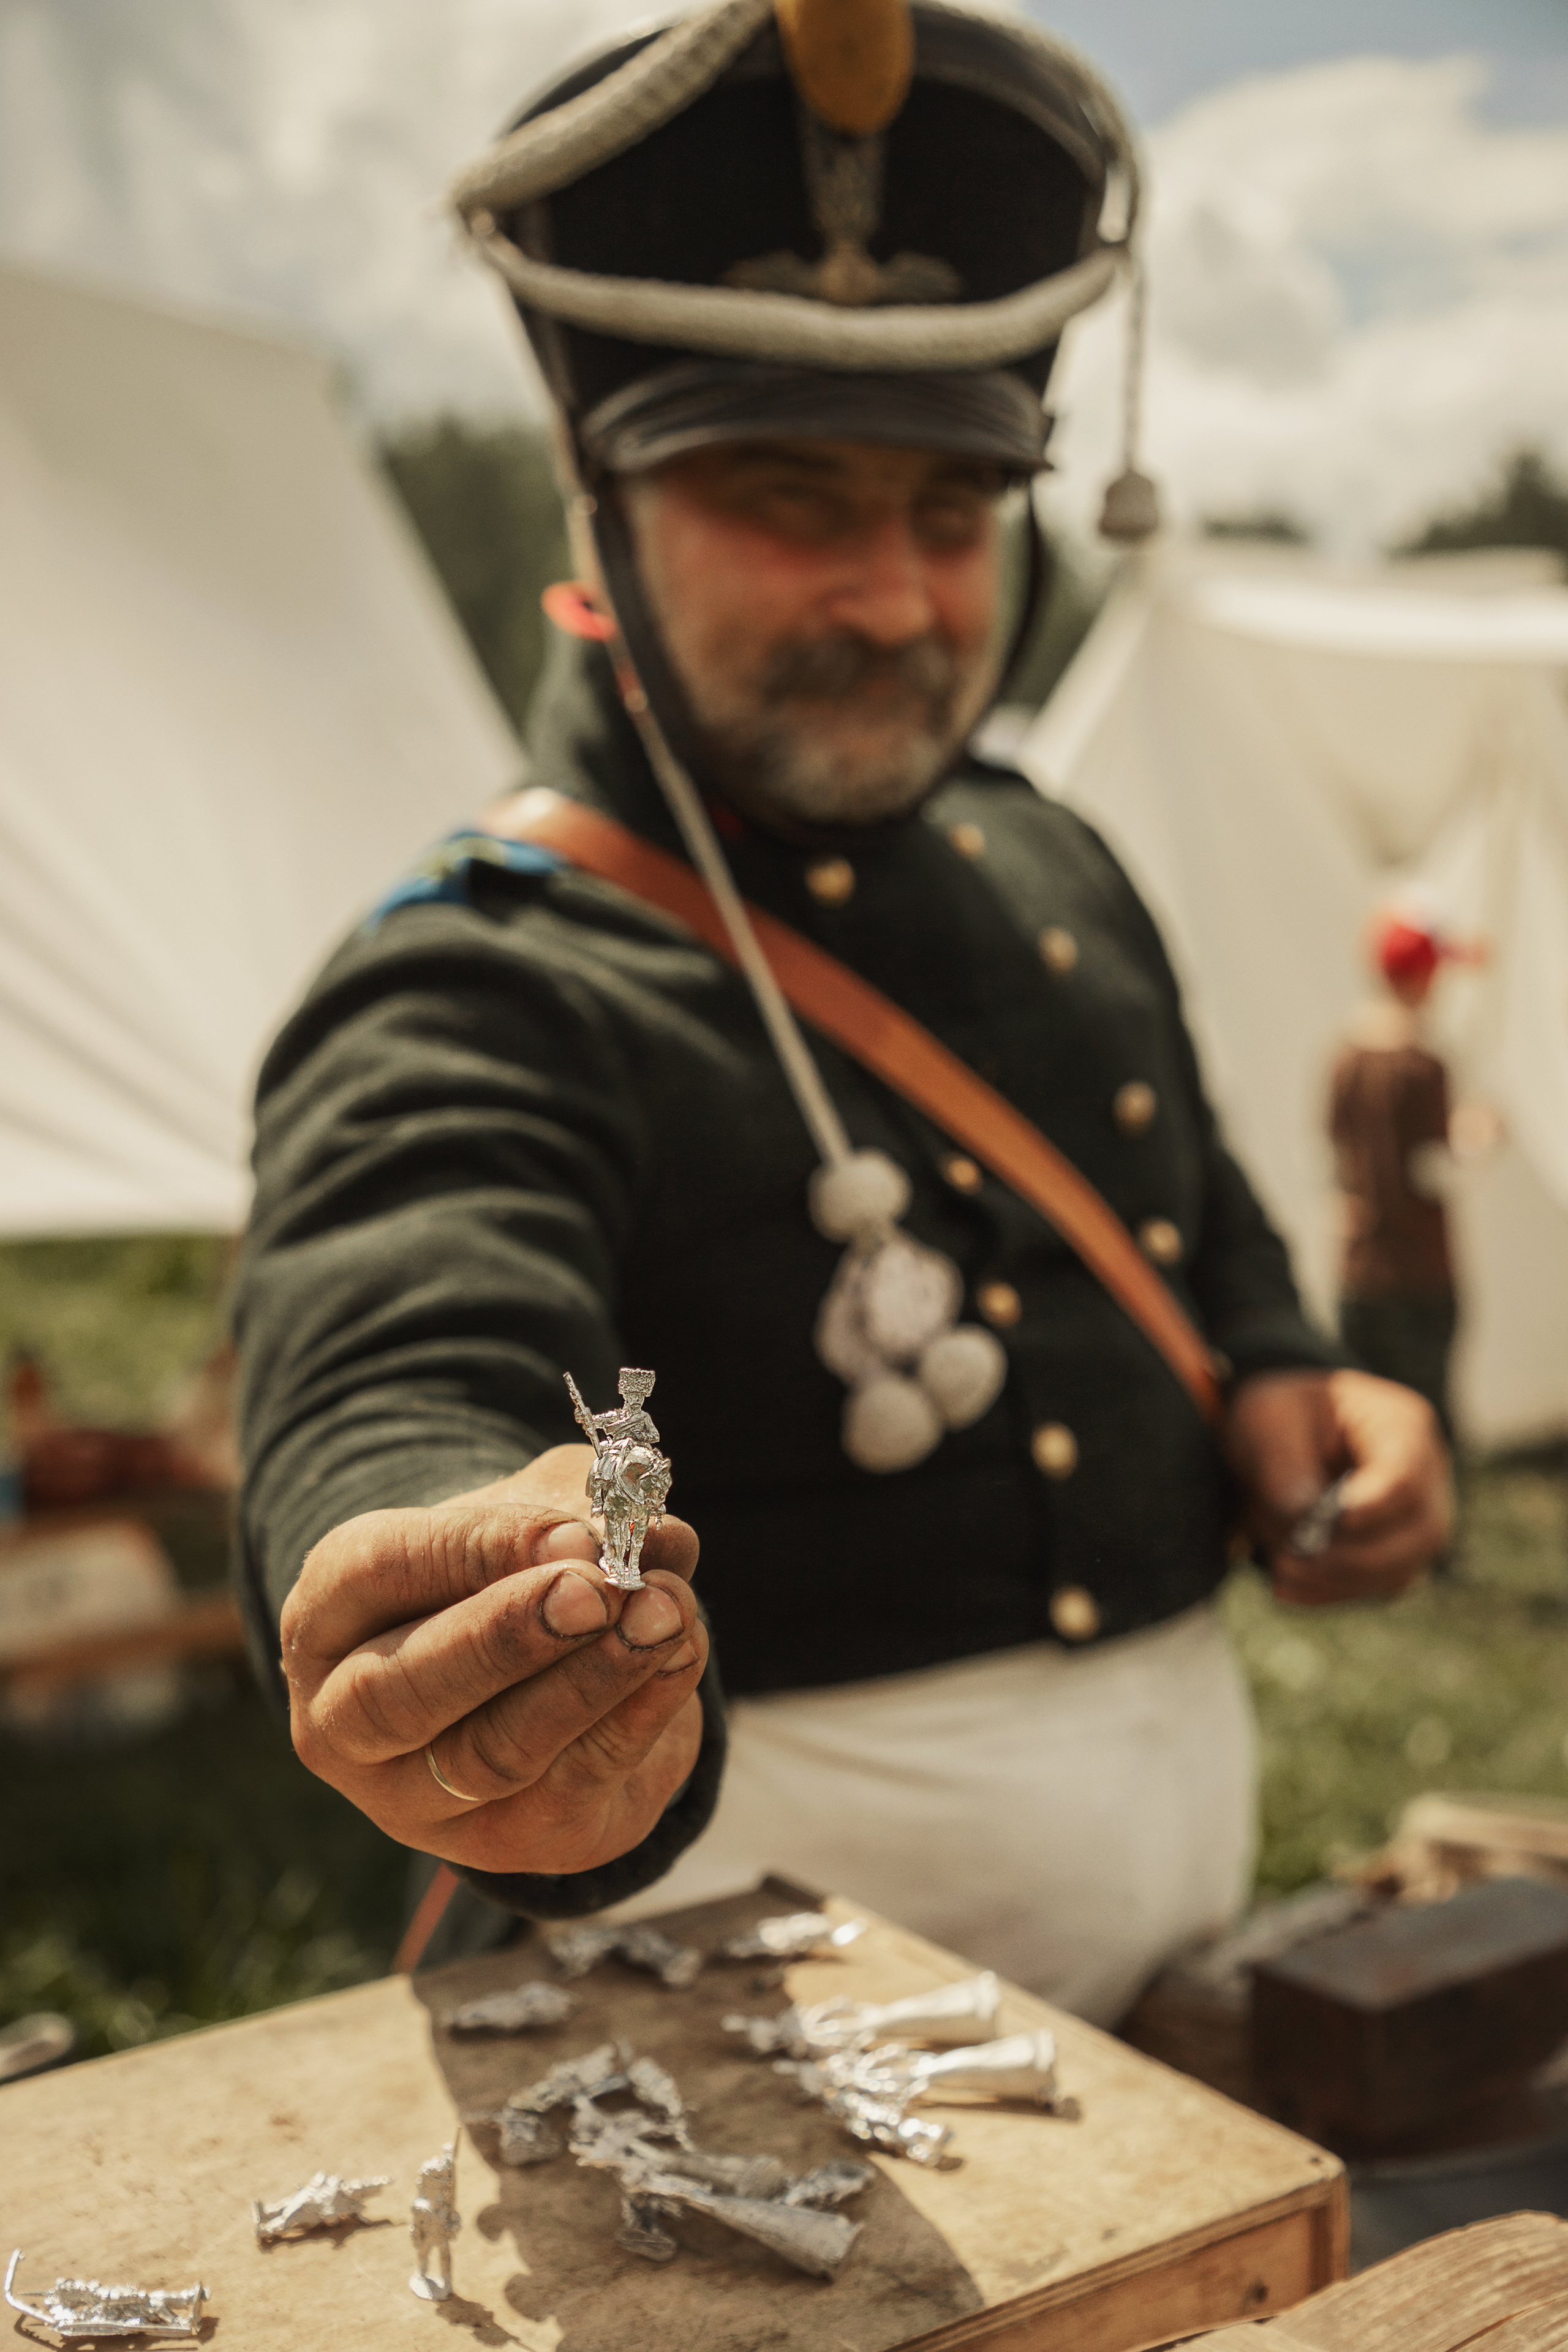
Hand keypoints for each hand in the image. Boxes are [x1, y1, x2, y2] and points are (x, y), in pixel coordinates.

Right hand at [278, 1445, 706, 1875]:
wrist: (547, 1669)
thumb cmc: (518, 1570)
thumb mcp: (543, 1514)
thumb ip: (589, 1514)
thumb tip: (657, 1538)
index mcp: (327, 1616)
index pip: (374, 1574)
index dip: (475, 1550)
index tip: (574, 1534)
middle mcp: (344, 1723)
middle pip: (401, 1694)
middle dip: (507, 1640)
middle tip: (600, 1592)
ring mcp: (416, 1801)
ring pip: (492, 1754)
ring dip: (591, 1681)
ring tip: (665, 1615)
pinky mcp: (506, 1845)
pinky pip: (571, 1787)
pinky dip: (639, 1715)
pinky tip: (681, 1655)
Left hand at [1225, 1368, 1451, 1606]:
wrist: (1281, 1434)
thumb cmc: (1281, 1416)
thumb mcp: (1268, 1421)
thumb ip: (1283, 1464)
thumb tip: (1302, 1516)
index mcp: (1402, 1426)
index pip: (1407, 1475)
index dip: (1375, 1507)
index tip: (1331, 1523)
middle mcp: (1426, 1476)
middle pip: (1421, 1533)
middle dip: (1355, 1558)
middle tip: (1290, 1562)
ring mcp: (1416, 1518)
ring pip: (1403, 1569)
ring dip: (1341, 1581)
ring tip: (1282, 1574)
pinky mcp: (1394, 1552)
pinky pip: (1378, 1586)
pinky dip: (1334, 1592)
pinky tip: (1288, 1589)